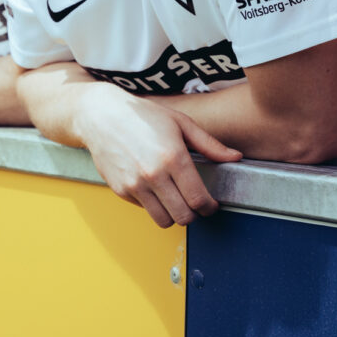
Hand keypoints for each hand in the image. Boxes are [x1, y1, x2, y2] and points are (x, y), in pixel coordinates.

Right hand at [78, 98, 240, 228]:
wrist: (101, 115)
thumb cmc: (142, 115)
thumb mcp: (180, 123)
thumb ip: (209, 144)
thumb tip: (235, 157)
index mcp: (173, 157)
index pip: (199, 199)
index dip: (210, 207)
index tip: (211, 204)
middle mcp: (154, 174)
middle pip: (184, 216)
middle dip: (194, 213)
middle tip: (195, 203)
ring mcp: (135, 185)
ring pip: (164, 220)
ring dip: (174, 214)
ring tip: (175, 200)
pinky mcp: (121, 190)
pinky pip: (145, 210)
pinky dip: (153, 205)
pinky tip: (154, 188)